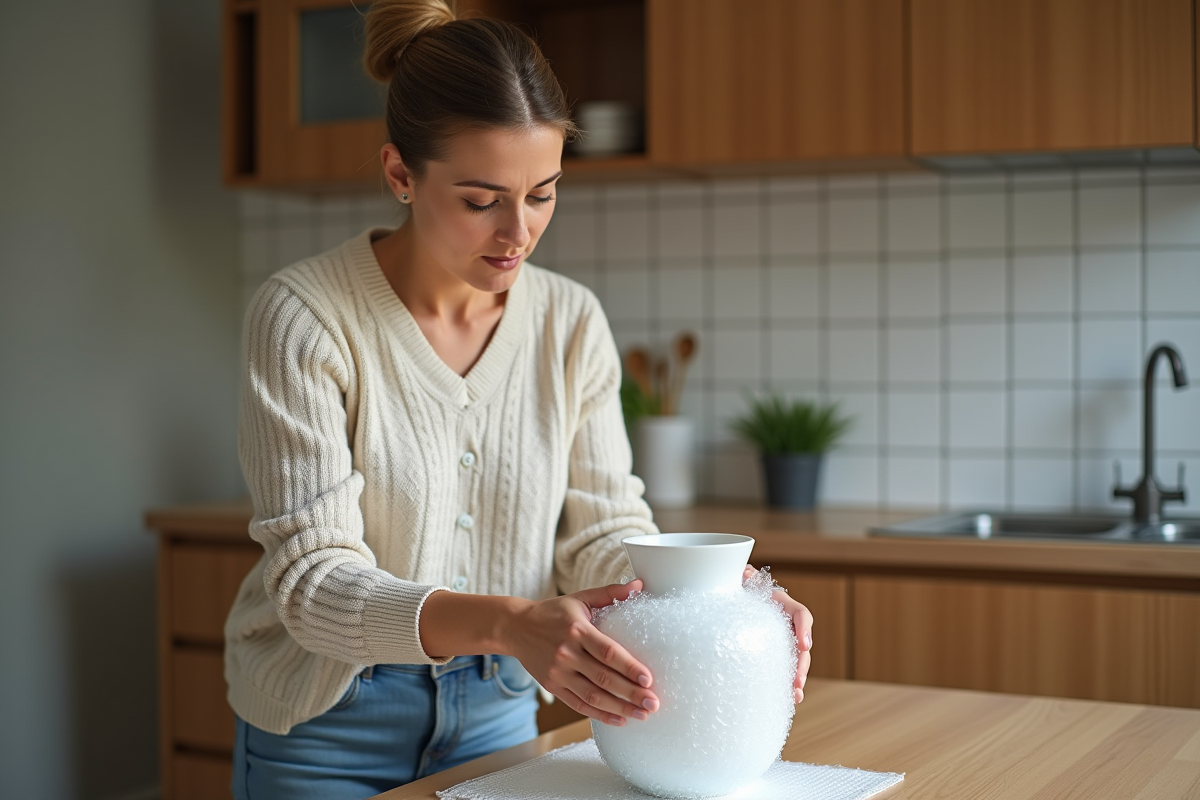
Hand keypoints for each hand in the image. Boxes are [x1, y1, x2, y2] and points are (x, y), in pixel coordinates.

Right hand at [504, 580, 659, 725]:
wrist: (515, 627)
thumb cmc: (553, 612)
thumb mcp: (579, 599)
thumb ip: (610, 593)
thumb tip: (640, 584)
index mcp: (577, 630)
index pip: (607, 652)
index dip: (629, 667)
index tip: (648, 679)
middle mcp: (567, 653)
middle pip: (603, 678)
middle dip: (631, 693)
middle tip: (653, 703)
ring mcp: (558, 673)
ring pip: (593, 696)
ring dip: (620, 708)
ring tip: (642, 714)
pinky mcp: (553, 687)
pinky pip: (579, 705)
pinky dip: (600, 714)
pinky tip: (620, 719)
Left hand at [744, 565, 812, 702]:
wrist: (736, 596)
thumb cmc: (740, 588)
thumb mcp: (742, 581)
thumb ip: (746, 578)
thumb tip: (744, 573)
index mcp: (783, 605)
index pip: (800, 614)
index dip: (804, 629)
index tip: (803, 645)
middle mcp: (788, 624)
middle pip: (802, 644)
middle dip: (802, 664)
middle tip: (797, 681)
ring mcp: (784, 640)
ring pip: (798, 660)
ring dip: (798, 678)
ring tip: (796, 694)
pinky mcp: (776, 654)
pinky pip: (786, 669)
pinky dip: (788, 684)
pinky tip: (789, 699)